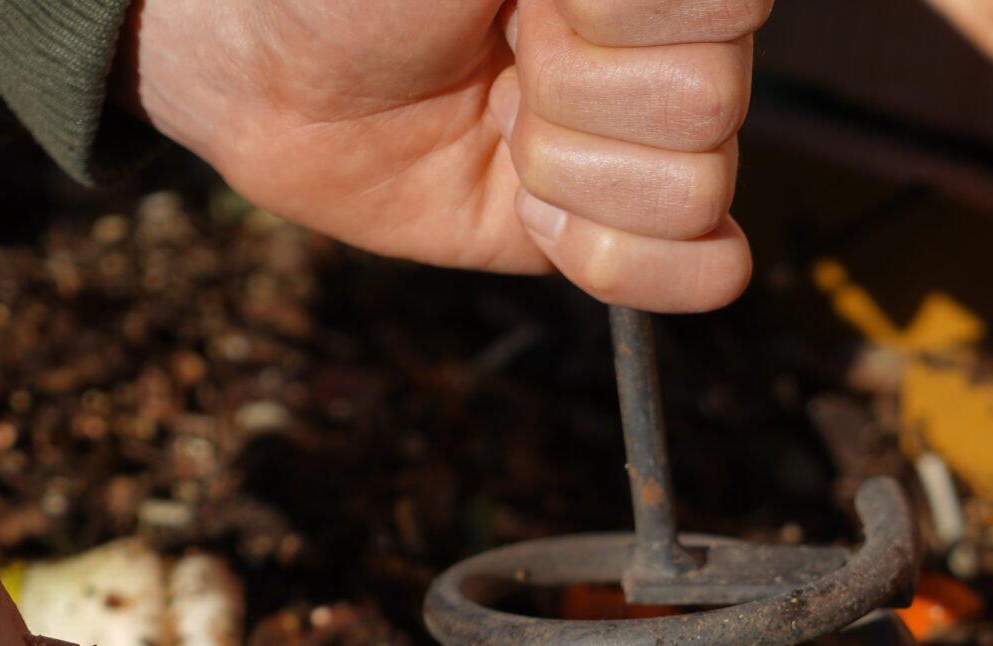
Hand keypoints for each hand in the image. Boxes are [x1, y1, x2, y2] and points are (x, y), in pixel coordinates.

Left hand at [121, 0, 766, 311]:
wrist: (264, 68)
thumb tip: (694, 11)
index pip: (728, 7)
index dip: (614, 19)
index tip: (525, 0)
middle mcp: (660, 35)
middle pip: (709, 104)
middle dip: (573, 92)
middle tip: (496, 53)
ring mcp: (639, 133)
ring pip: (692, 188)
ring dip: (566, 168)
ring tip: (493, 115)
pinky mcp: (611, 224)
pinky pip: (703, 271)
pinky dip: (615, 259)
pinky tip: (534, 209)